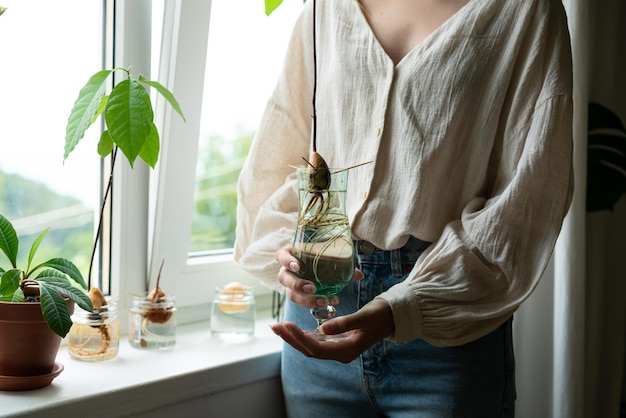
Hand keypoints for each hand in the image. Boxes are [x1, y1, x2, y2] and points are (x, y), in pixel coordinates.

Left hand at [270, 298, 394, 362]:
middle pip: (309, 349)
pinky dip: (302, 334)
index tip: (287, 325)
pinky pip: (315, 341)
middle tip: (275, 326)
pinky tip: (291, 329)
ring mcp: (338, 348)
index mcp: (346, 350)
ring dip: (293, 337)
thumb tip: (322, 329)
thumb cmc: (380, 315)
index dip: (299, 338)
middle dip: (291, 338)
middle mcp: (340, 353)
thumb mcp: (364, 317)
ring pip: (310, 346)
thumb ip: (344, 323)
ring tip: (277, 327)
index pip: (316, 348)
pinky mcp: (336, 341)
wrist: (392, 316)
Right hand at [274, 246, 363, 308]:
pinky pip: (301, 302)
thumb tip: (360, 275)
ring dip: (306, 299)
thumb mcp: (328, 255)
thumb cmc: (320, 256)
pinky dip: (313, 304)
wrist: (317, 264)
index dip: (287, 261)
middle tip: (312, 288)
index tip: (297, 266)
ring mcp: (290, 284)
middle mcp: (286, 270)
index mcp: (290, 255)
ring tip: (323, 301)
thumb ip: (343, 263)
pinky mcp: (296, 295)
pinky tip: (327, 304)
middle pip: (284, 278)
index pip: (281, 256)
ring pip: (291, 294)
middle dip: (297, 284)